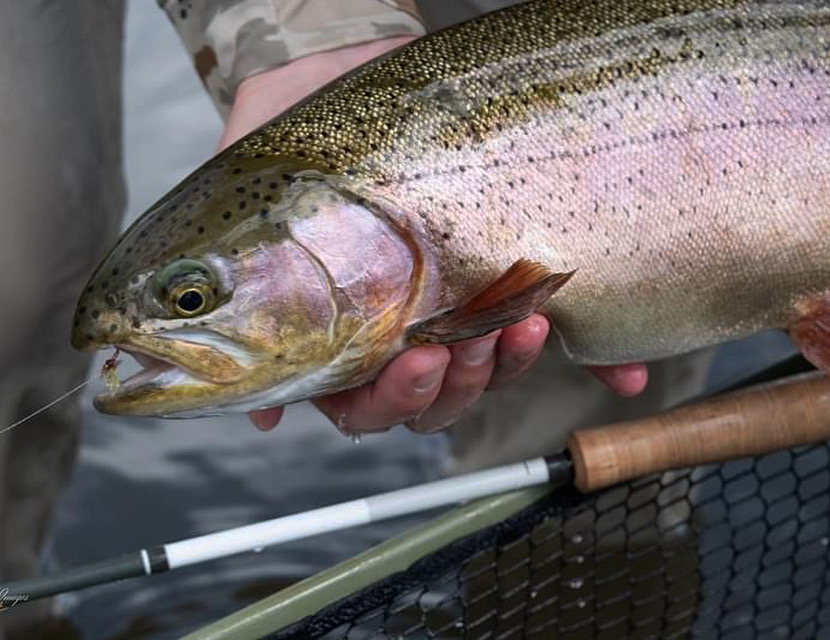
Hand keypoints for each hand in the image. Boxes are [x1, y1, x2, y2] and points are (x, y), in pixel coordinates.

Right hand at [220, 38, 647, 434]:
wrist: (338, 61)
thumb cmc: (292, 135)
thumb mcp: (250, 206)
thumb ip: (244, 298)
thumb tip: (262, 413)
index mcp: (340, 334)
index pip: (365, 406)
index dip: (391, 400)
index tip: (414, 355)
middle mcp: (400, 328)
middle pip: (437, 400)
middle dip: (460, 382)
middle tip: (473, 339)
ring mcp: (457, 303)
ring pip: (493, 372)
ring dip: (514, 363)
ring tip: (528, 318)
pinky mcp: (506, 271)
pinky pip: (559, 331)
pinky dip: (594, 359)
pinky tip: (622, 372)